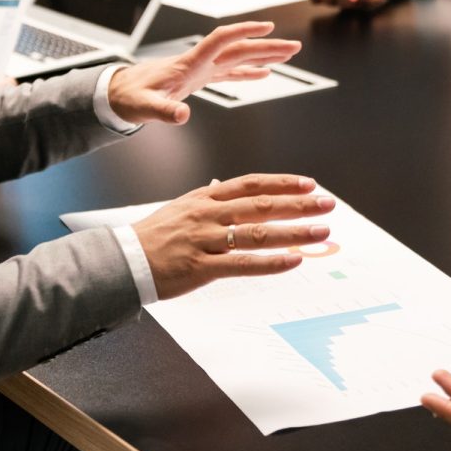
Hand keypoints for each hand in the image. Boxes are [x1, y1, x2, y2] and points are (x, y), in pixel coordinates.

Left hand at [108, 21, 299, 123]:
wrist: (117, 95)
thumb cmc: (129, 98)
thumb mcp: (145, 108)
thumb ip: (164, 112)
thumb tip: (183, 116)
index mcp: (189, 64)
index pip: (221, 40)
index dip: (244, 32)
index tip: (267, 29)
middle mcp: (199, 62)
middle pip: (239, 49)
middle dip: (267, 46)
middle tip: (294, 47)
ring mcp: (201, 69)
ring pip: (239, 58)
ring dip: (263, 56)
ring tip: (288, 54)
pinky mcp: (200, 79)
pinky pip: (231, 72)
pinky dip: (249, 72)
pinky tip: (264, 73)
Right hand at [133, 174, 334, 297]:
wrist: (123, 260)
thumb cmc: (154, 235)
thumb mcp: (182, 207)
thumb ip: (208, 198)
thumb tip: (226, 185)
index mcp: (205, 196)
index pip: (252, 184)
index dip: (283, 183)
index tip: (309, 184)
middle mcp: (208, 213)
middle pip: (261, 205)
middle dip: (298, 204)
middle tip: (327, 204)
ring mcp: (205, 239)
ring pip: (257, 233)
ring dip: (294, 232)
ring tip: (321, 232)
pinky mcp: (201, 267)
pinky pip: (242, 264)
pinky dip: (271, 262)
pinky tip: (294, 261)